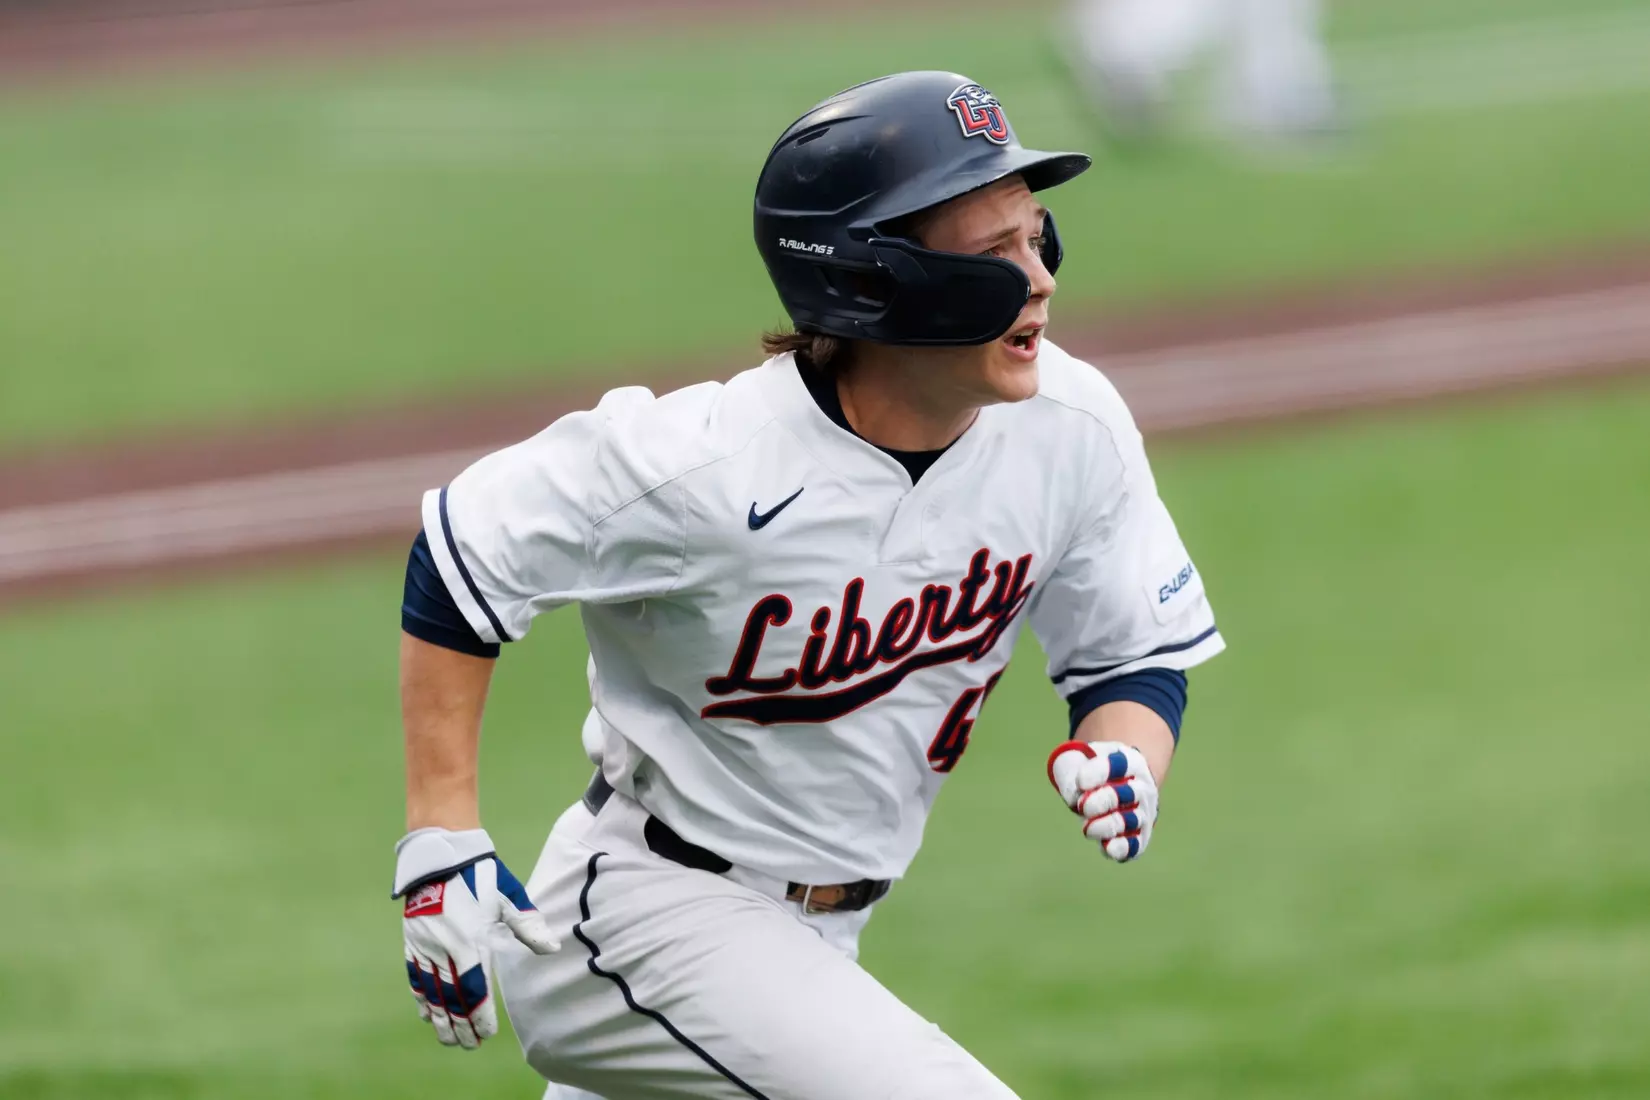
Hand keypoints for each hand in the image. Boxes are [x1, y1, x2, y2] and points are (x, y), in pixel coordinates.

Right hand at [394, 828, 560, 1047]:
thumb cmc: (480, 875)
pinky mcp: (413, 941)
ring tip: (448, 1039)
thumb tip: (552, 948)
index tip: (487, 1033)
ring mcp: (426, 946)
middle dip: (460, 1025)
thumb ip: (528, 925)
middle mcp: (446, 949)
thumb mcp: (508, 895)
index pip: (475, 989)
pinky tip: (426, 1014)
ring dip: (440, 1018)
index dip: (480, 1015)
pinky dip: (420, 997)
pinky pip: (414, 976)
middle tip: (469, 1045)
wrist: (439, 856)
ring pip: (431, 992)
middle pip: (452, 998)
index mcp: (471, 940)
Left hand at [1045, 740, 1159, 862]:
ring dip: (1108, 826)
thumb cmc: (1091, 770)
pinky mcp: (1139, 837)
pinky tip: (1108, 848)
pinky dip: (1123, 848)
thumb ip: (1070, 772)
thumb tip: (1075, 800)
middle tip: (1083, 806)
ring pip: (1132, 821)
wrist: (1114, 786)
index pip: (1119, 765)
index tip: (1081, 781)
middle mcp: (1142, 787)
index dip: (1100, 773)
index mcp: (1130, 762)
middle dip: (1103, 801)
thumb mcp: (1077, 760)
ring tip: (1087, 829)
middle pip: (1129, 794)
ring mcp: (1143, 813)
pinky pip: (1136, 845)